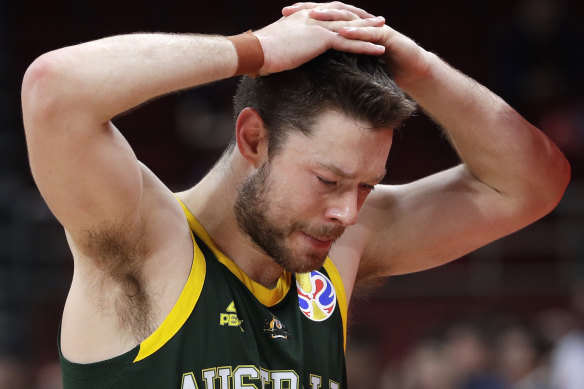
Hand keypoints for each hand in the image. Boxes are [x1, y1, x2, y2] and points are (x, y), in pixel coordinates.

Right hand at [254, 2, 385, 74]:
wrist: (255, 51)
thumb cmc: (260, 52)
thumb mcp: (276, 44)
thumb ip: (287, 43)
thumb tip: (285, 52)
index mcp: (302, 16)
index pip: (328, 11)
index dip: (342, 15)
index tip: (354, 19)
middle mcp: (313, 16)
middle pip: (343, 13)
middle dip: (361, 17)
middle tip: (377, 20)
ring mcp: (319, 26)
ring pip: (350, 27)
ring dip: (369, 30)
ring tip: (385, 32)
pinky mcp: (322, 39)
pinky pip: (349, 42)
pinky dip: (366, 46)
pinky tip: (379, 50)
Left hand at [283, 2, 431, 84]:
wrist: (409, 69)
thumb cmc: (379, 67)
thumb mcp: (349, 62)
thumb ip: (332, 58)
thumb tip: (305, 64)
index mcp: (347, 27)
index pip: (323, 18)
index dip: (303, 15)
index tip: (282, 16)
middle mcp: (358, 23)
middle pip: (332, 13)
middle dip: (312, 11)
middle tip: (291, 11)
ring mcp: (371, 27)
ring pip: (349, 19)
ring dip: (331, 17)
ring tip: (313, 17)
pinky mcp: (385, 35)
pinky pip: (368, 32)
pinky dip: (356, 32)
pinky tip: (343, 33)